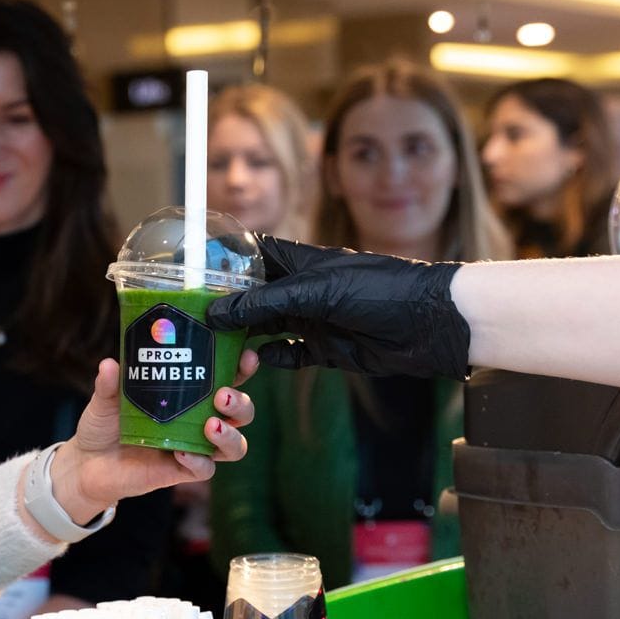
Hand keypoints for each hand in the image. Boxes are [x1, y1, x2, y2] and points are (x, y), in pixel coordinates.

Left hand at [46, 354, 256, 524]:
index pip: (225, 379)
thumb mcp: (105, 400)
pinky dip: (198, 461)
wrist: (87, 463)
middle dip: (240, 403)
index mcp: (188, 396)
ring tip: (212, 425)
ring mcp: (193, 447)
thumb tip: (110, 364)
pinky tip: (183, 453)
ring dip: (230, 435)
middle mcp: (197, 421)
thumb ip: (110, 383)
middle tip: (222, 395)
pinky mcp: (180, 472)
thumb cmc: (104, 425)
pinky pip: (204, 470)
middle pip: (240, 414)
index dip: (241, 369)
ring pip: (234, 446)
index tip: (246, 356)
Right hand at [206, 236, 470, 379]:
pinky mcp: (327, 349)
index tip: (187, 274)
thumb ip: (265, 303)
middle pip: (252, 296)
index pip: (251, 254)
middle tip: (190, 322)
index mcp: (299, 262)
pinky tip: (257, 364)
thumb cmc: (381, 292)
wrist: (432, 324)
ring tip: (213, 347)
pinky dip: (273, 359)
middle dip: (224, 307)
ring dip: (242, 338)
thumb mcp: (317, 292)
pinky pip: (290, 355)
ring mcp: (313, 319)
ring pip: (265, 327)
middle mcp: (302, 289)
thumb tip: (215, 313)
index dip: (221, 261)